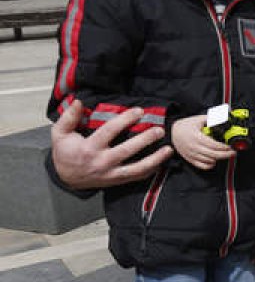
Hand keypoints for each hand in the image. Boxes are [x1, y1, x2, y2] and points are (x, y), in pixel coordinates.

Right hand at [51, 100, 172, 188]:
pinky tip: (163, 161)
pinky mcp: (117, 180)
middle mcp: (102, 162)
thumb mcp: (60, 134)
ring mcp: (111, 173)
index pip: (110, 131)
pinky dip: (152, 170)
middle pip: (127, 150)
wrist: (66, 178)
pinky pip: (137, 177)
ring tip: (169, 149)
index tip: (139, 111)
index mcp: (89, 148)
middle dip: (145, 139)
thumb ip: (69, 117)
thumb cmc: (65, 153)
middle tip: (159, 129)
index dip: (125, 120)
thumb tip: (79, 101)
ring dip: (155, 159)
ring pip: (137, 168)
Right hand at [171, 114, 235, 169]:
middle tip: (233, 152)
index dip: (225, 147)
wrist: (171, 132)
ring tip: (225, 155)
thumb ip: (212, 118)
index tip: (231, 146)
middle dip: (226, 154)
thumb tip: (224, 116)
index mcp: (197, 138)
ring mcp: (192, 154)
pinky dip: (209, 165)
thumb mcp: (198, 119)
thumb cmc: (185, 125)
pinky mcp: (190, 159)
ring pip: (209, 161)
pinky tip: (214, 161)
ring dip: (219, 159)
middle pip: (214, 155)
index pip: (214, 145)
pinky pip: (201, 166)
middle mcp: (194, 148)